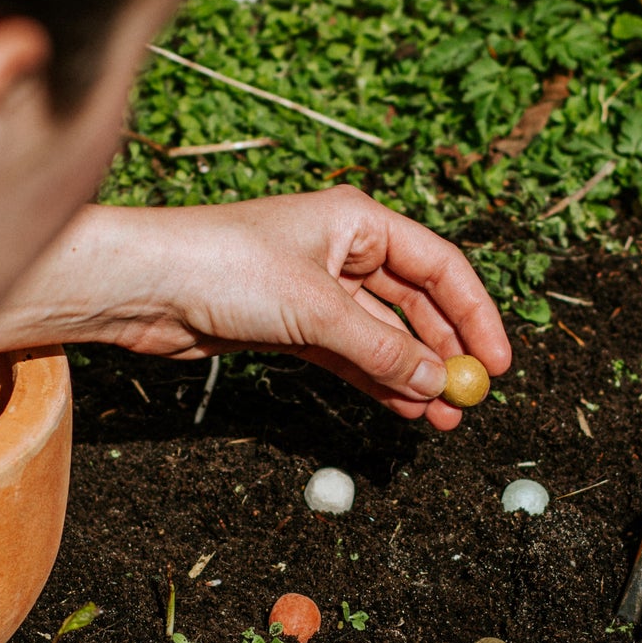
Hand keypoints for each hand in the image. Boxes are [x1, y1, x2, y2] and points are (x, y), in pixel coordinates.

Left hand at [0, 187, 510, 429]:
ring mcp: (314, 290)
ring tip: (442, 421)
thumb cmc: (223, 266)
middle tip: (470, 400)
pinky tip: (402, 409)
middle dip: (444, 353)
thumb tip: (436, 384)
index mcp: (356, 221)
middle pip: (414, 304)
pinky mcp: (288, 326)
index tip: (497, 362)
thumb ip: (382, 349)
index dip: (474, 313)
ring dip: (411, 376)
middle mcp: (340, 250)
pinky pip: (348, 356)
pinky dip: (375, 381)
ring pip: (381, 336)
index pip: (438, 265)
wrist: (144, 286)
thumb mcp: (316, 309)